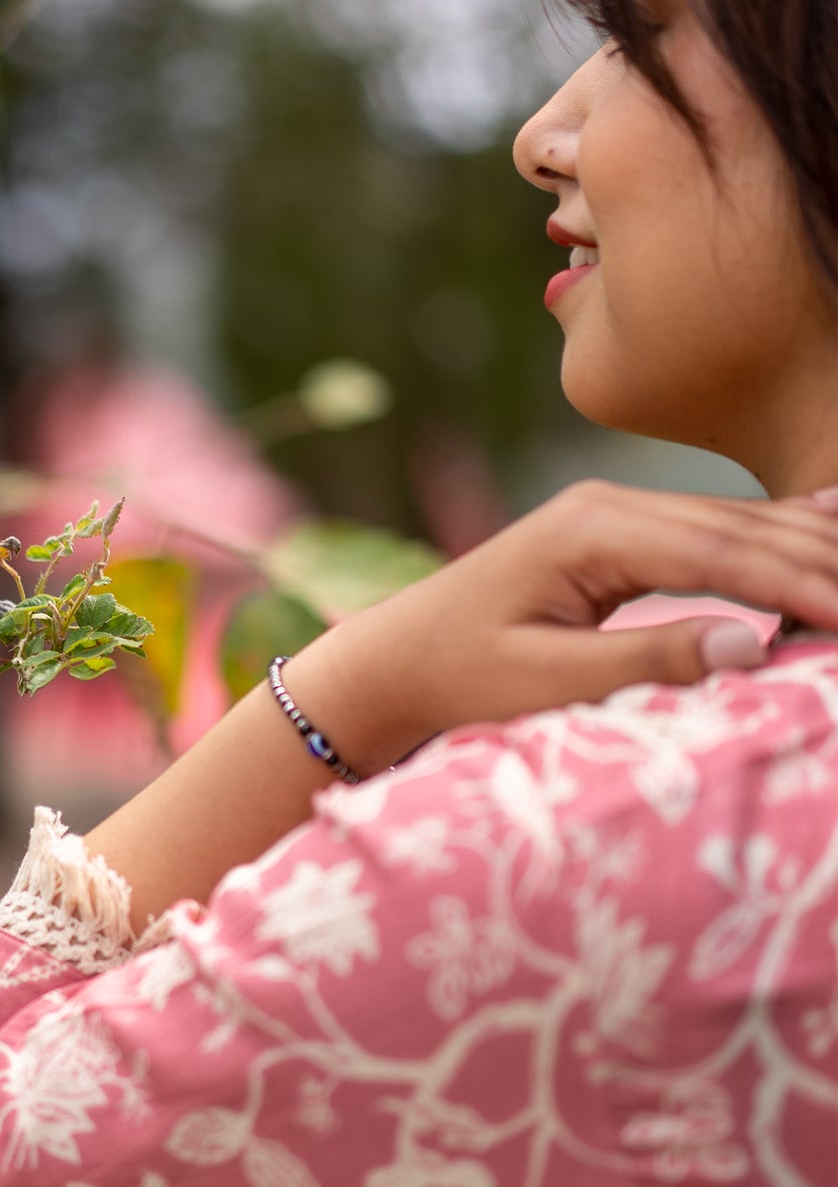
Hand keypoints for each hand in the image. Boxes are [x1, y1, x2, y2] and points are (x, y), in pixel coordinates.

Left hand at [332, 480, 837, 759]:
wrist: (391, 657)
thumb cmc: (456, 674)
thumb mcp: (544, 680)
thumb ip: (646, 661)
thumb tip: (751, 645)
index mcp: (592, 531)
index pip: (724, 553)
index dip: (801, 584)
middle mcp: (608, 506)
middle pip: (743, 529)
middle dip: (823, 562)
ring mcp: (611, 513)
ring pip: (735, 525)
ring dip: (810, 548)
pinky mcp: (613, 534)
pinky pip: (711, 532)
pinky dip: (774, 536)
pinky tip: (828, 520)